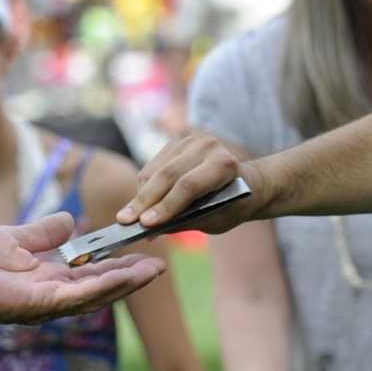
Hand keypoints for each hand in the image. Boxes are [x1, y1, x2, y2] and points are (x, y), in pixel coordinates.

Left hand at [0, 214, 162, 324]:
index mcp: (49, 280)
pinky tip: (125, 278)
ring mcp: (49, 303)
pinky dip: (104, 287)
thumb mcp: (15, 239)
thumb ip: (44, 233)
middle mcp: (54, 296)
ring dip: (126, 283)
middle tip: (160, 266)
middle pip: (101, 287)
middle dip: (131, 278)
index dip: (117, 265)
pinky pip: (79, 296)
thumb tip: (70, 220)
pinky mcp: (41, 305)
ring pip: (97, 294)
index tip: (140, 252)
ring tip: (153, 271)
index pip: (91, 273)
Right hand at [120, 131, 268, 233]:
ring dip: (140, 195)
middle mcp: (207, 146)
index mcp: (225, 164)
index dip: (166, 205)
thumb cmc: (232, 206)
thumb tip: (149, 228)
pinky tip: (137, 204)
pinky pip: (152, 167)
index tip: (146, 224)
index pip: (189, 185)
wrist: (246, 183)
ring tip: (126, 217)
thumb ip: (185, 221)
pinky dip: (143, 187)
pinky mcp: (175, 144)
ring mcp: (190, 141)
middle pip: (168, 175)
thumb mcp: (216, 220)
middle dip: (145, 201)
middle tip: (125, 222)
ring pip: (155, 170)